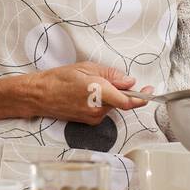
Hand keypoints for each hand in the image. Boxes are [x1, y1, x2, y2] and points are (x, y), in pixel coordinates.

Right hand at [25, 63, 146, 124]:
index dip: (142, 97)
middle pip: (121, 101)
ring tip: (90, 84)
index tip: (150, 91)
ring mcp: (93, 117)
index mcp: (98, 93)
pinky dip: (102, 101)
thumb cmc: (59, 79)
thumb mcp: (87, 68)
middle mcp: (97, 109)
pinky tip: (87, 93)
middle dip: (121, 90)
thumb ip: (111, 75)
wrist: (39, 95)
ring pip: (112, 105)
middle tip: (109, 78)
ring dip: (110, 95)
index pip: (127, 101)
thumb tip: (129, 81)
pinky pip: (104, 110)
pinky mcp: (89, 121)